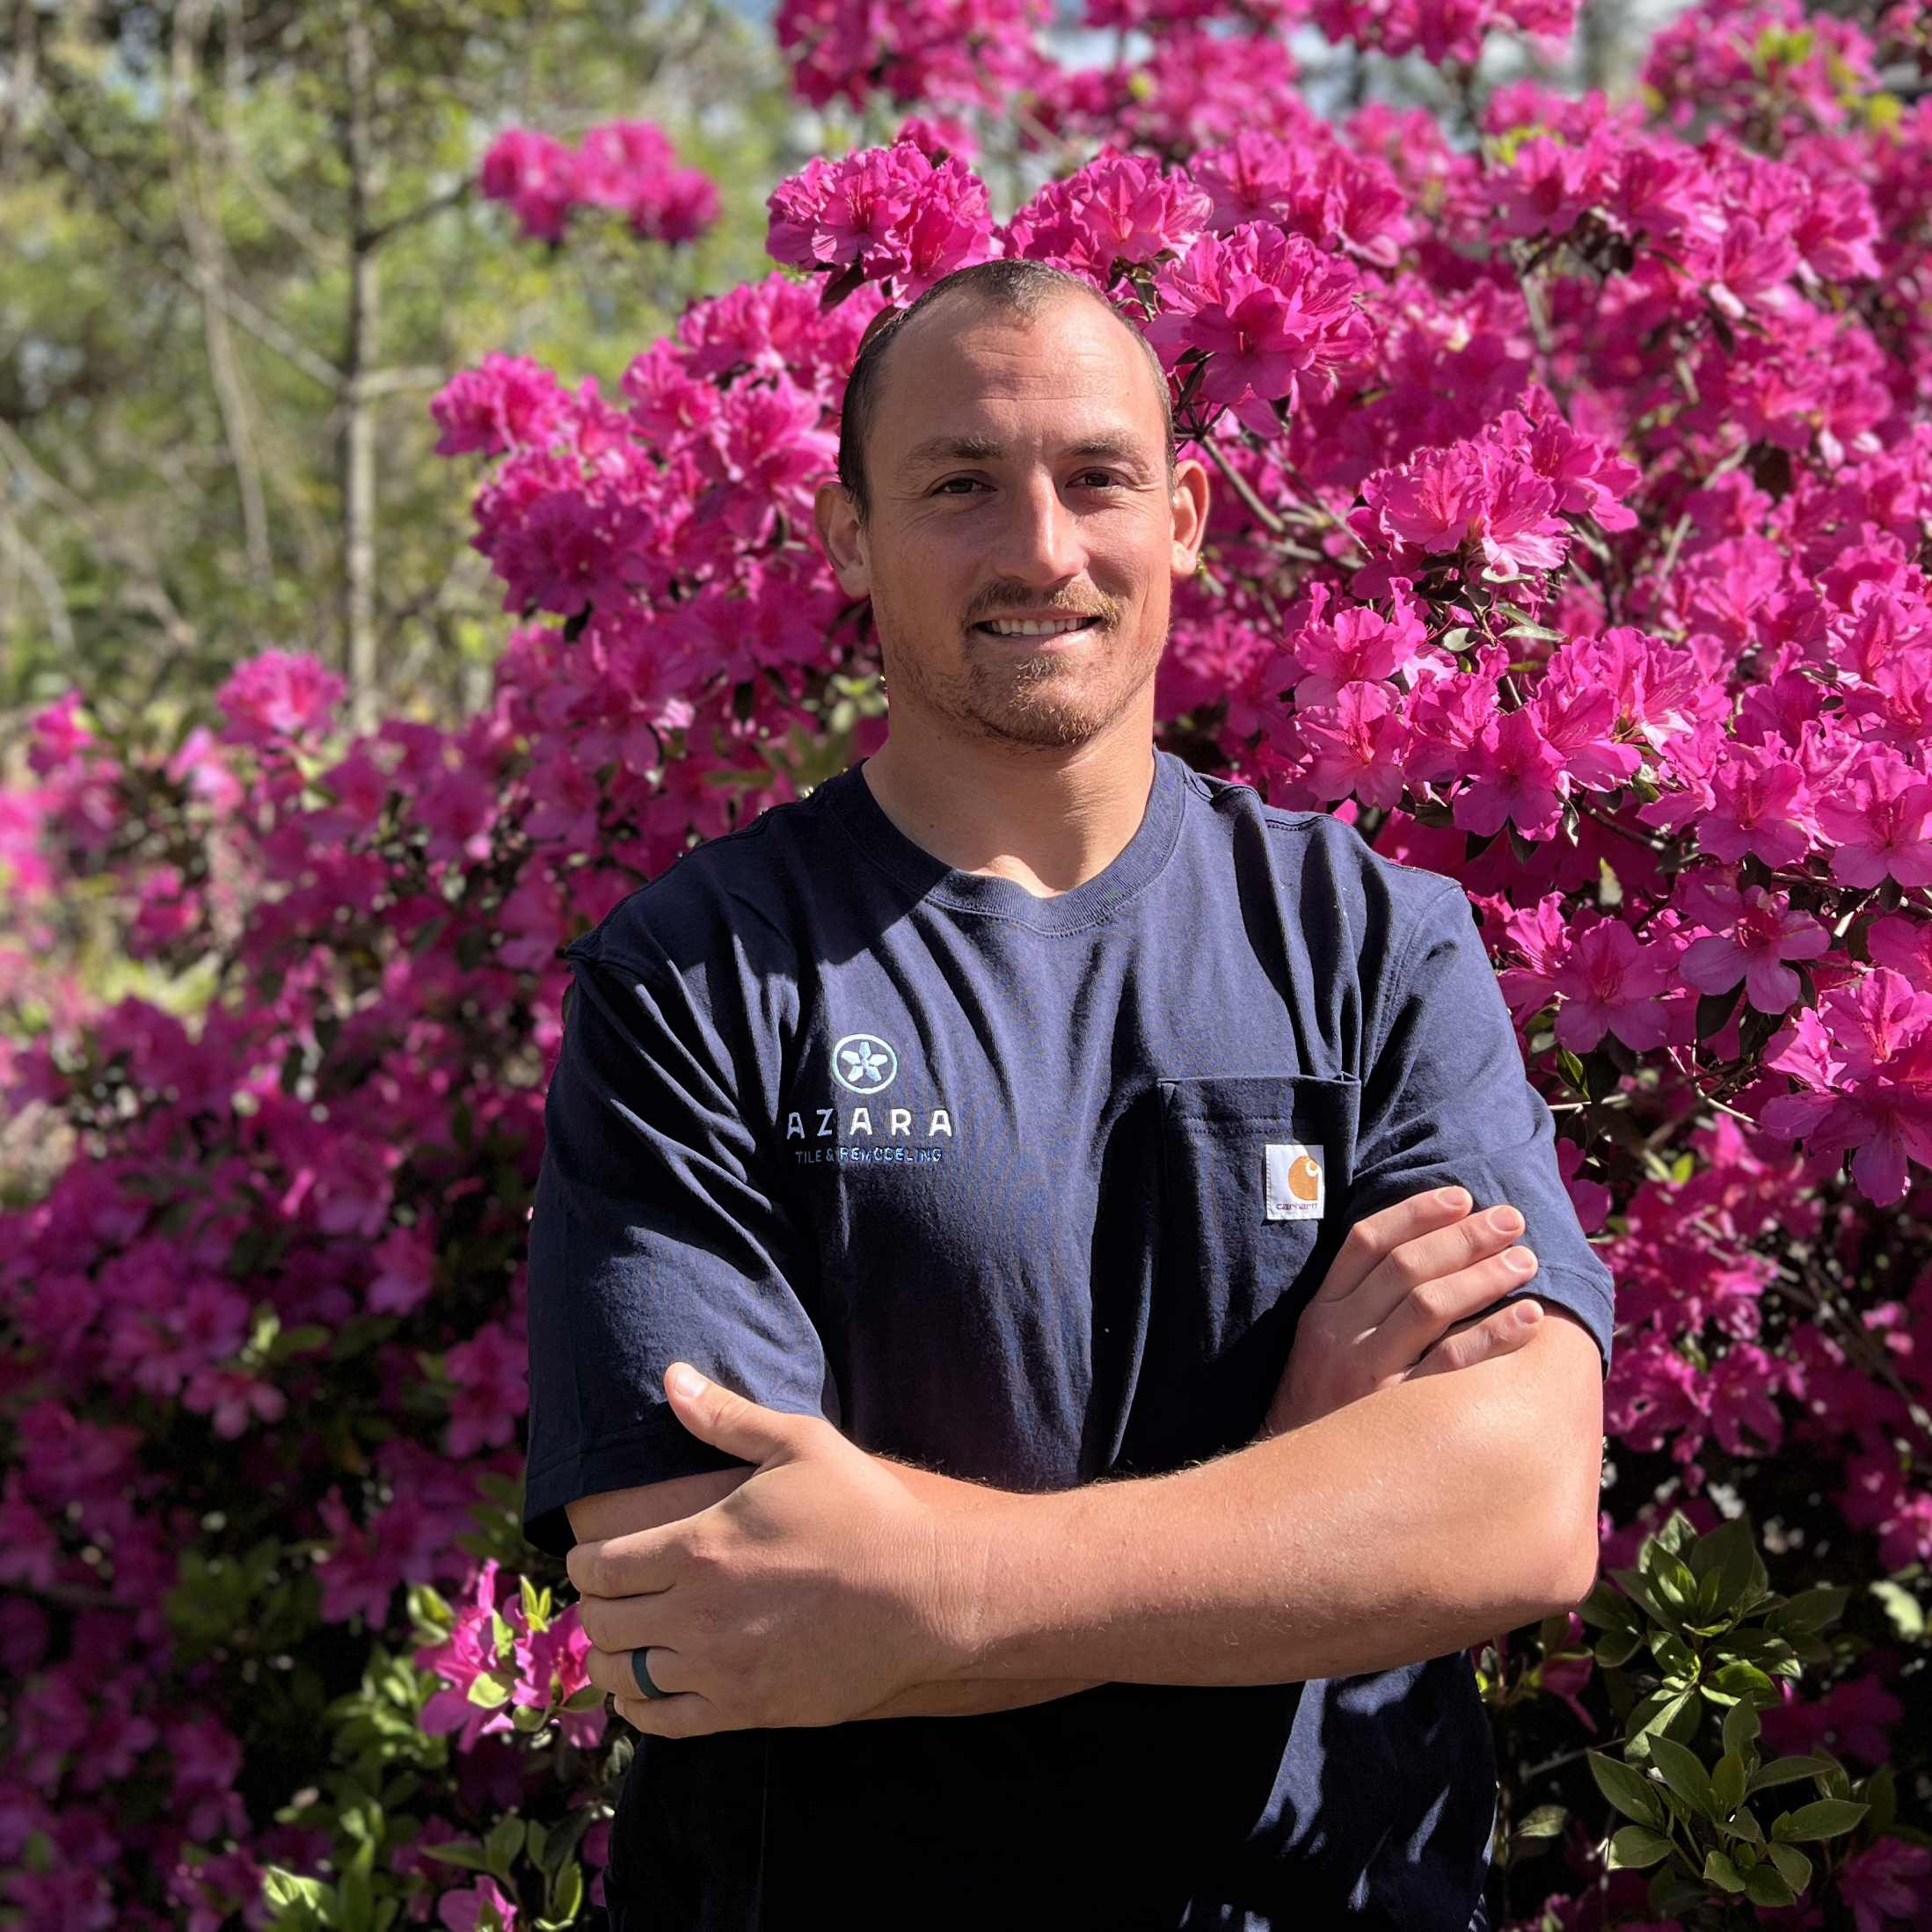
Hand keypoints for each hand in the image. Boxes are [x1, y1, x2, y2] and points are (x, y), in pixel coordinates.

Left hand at [571, 1365, 967, 1737]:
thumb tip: (670, 1376)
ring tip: (622, 1642)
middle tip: (608, 1595)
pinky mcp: (747, 1710)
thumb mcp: (798, 1444)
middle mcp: (696, 1614)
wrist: (925, 1594)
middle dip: (594, 1607)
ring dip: (610, 1658)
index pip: (599, 1566)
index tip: (589, 1557)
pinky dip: (640, 1709)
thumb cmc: (863, 1510)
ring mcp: (720, 1668)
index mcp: (698, 1547)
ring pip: (622, 1677)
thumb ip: (726, 1415)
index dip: (582, 1562)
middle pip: (603, 1623)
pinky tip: (644, 1691)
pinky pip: (663, 1723)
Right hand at [1263, 1187, 1542, 1436]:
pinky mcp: (1393, 1412)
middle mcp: (1338, 1334)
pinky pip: (1451, 1364)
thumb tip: (1424, 1255)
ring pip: (1429, 1306)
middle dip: (1464, 1237)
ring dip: (1484, 1276)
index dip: (1416, 1212)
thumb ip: (1356, 1304)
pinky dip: (1493, 1335)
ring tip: (1526, 1261)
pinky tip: (1529, 1318)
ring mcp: (1365, 1372)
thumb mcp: (1319, 1347)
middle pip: (1405, 1267)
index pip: (1367, 1242)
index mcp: (1320, 1310)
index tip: (1462, 1196)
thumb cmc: (1320, 1409)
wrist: (1294, 1487)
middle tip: (1512, 1221)